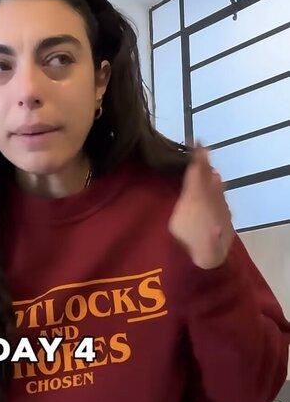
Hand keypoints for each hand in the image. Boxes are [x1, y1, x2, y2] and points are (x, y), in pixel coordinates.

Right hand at [167, 143, 234, 268]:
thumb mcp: (175, 220)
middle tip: (201, 157)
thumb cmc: (185, 240)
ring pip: (218, 186)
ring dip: (212, 179)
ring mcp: (221, 206)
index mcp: (197, 194)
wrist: (208, 259)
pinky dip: (216, 194)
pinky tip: (213, 197)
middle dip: (206, 166)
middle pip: (210, 175)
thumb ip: (184, 200)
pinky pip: (221, 199)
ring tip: (208, 174)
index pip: (199, 169)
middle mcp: (212, 196)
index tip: (198, 142)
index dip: (199, 155)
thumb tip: (190, 186)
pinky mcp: (227, 216)